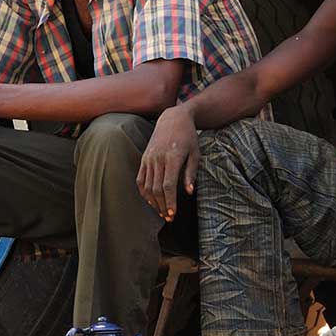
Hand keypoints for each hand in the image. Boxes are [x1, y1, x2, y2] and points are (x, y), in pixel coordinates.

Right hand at [138, 106, 199, 221]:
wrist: (173, 118)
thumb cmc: (188, 137)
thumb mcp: (195, 153)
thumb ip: (191, 173)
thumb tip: (188, 192)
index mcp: (172, 157)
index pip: (168, 185)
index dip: (169, 201)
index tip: (173, 214)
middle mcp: (158, 158)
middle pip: (156, 188)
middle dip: (162, 205)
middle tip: (169, 218)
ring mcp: (149, 158)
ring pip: (147, 185)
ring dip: (153, 201)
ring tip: (161, 212)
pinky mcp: (144, 158)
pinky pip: (140, 179)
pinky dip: (144, 192)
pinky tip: (151, 201)